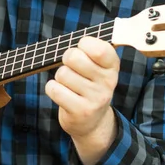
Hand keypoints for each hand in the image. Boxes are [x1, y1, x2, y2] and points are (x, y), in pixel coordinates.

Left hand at [44, 36, 119, 164]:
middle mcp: (108, 82)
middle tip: (72, 67)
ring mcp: (95, 98)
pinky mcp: (80, 111)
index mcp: (112, 67)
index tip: (83, 50)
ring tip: (70, 85)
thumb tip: (81, 42)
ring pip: (62, 73)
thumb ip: (91, 50)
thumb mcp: (97, 67)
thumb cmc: (89, 84)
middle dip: (66, 59)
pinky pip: (54, 89)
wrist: (93, 122)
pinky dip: (52, 89)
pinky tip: (63, 95)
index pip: (99, 48)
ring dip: (60, 77)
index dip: (84, 44)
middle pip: (73, 57)